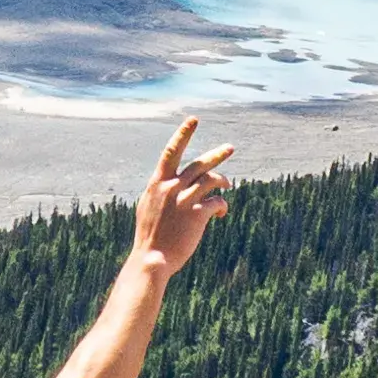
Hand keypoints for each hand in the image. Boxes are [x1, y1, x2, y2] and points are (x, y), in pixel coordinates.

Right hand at [131, 119, 236, 275]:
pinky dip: (221, 205)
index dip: (183, 133)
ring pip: (212, 180)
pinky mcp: (197, 215)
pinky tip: (220, 212)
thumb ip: (160, 192)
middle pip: (200, 164)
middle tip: (230, 148)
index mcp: (157, 183)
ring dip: (223, 182)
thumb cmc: (149, 236)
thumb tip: (170, 183)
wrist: (151, 259)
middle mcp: (172, 187)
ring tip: (227, 185)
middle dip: (217, 154)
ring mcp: (185, 200)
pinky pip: (217, 202)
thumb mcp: (148, 207)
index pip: (171, 151)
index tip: (193, 119)